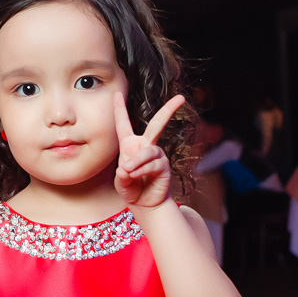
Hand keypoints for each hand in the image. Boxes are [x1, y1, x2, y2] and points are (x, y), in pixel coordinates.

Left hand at [113, 92, 184, 210]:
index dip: (119, 109)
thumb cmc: (131, 188)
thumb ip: (122, 175)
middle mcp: (146, 146)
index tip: (116, 93)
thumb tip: (126, 168)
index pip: (123, 124)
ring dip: (137, 162)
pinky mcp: (164, 166)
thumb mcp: (121, 181)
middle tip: (181, 98)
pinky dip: (141, 170)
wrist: (144, 203)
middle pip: (157, 124)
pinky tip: (134, 176)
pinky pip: (153, 164)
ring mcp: (157, 155)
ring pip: (148, 152)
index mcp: (130, 145)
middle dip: (169, 110)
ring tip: (128, 171)